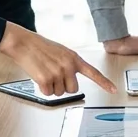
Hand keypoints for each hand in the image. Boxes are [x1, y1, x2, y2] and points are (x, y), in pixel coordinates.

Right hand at [0, 22, 116, 95]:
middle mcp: (69, 66)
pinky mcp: (46, 80)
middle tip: (53, 74)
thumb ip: (69, 64)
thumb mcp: (61, 52)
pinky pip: (48, 93)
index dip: (104, 83)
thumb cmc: (40, 47)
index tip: (114, 90)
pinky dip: (42, 88)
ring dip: (51, 87)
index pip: (93, 72)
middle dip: (63, 86)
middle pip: (73, 89)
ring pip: (59, 93)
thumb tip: (71, 80)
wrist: (23, 43)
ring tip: (44, 72)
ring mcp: (58, 73)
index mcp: (74, 58)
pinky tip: (38, 76)